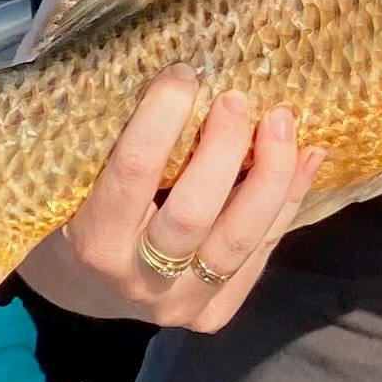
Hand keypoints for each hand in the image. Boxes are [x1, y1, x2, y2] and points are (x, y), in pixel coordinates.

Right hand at [16, 73, 318, 326]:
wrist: (82, 288)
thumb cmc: (75, 208)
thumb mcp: (73, 178)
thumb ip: (110, 137)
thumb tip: (171, 68)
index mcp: (91, 242)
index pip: (131, 175)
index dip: (161, 119)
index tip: (185, 73)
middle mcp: (137, 281)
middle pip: (194, 213)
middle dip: (224, 149)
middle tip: (238, 98)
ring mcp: (180, 303)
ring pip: (241, 239)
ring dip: (272, 175)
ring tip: (283, 121)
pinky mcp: (214, 313)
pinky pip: (262, 252)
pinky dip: (289, 199)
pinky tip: (308, 154)